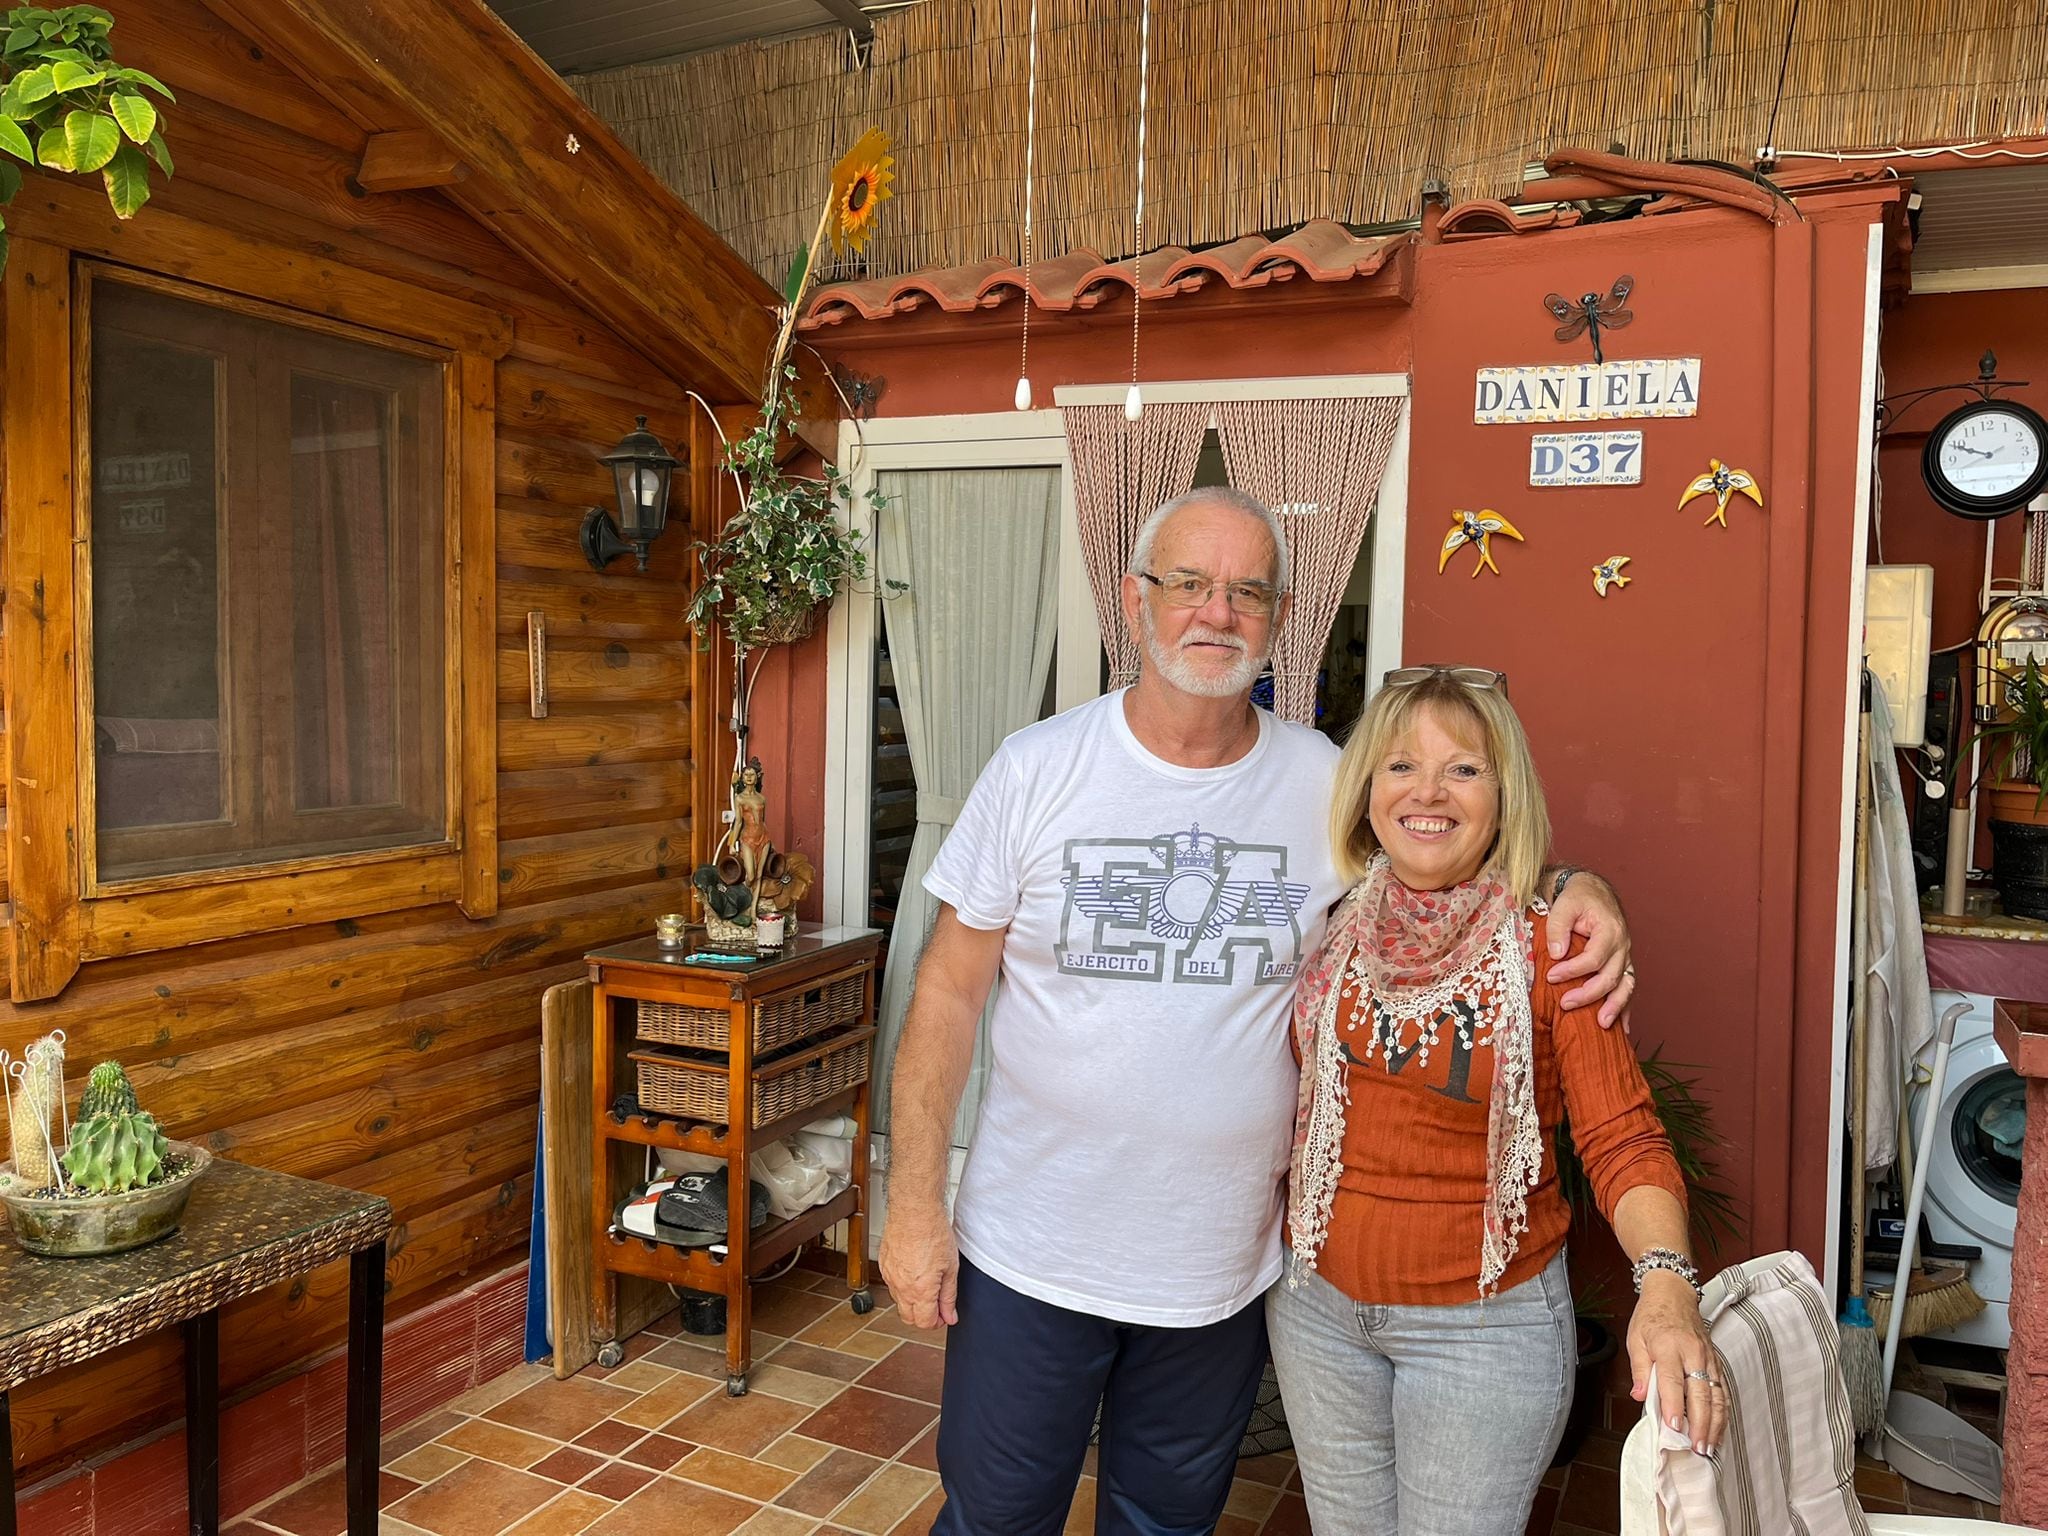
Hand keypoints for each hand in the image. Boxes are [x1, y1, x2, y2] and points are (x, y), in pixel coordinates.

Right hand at [879, 1197, 959, 1330]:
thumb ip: (949, 1296)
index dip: (936, 1322)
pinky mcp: (884, 1265)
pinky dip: (903, 1285)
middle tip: (937, 1303)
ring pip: (899, 1301)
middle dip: (923, 1316)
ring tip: (927, 1282)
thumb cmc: (933, 1232)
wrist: (914, 1209)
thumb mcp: (950, 1268)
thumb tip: (949, 1315)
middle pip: (909, 1318)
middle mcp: (901, 1287)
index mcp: (920, 1291)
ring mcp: (889, 1276)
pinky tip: (915, 1271)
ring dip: (913, 1301)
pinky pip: (892, 1284)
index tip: (944, 1315)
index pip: (924, 1323)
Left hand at [1546, 871, 1633, 1029]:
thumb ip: (1558, 927)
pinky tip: (1623, 1027)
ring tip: (1603, 1025)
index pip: (1593, 958)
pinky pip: (1628, 987)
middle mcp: (1623, 945)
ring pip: (1626, 986)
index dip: (1573, 971)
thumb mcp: (1564, 904)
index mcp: (1610, 930)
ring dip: (1615, 1007)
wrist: (1592, 890)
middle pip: (1610, 976)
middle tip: (1565, 1004)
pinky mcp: (1622, 964)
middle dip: (1588, 994)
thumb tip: (1557, 953)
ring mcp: (1625, 956)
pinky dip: (1626, 1007)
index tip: (1551, 978)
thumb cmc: (1577, 897)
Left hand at [1627, 1271, 1726, 1455]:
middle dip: (1700, 1423)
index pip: (1672, 1380)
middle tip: (1697, 1447)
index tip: (1674, 1426)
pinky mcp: (1716, 1362)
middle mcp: (1693, 1352)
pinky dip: (1722, 1413)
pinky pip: (1722, 1390)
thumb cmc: (1652, 1316)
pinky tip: (1718, 1429)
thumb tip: (1640, 1395)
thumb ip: (1639, 1370)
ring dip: (1715, 1423)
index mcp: (1669, 1345)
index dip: (1674, 1405)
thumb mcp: (1635, 1339)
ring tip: (1709, 1446)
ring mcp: (1708, 1358)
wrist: (1673, 1293)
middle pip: (1700, 1392)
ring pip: (1717, 1395)